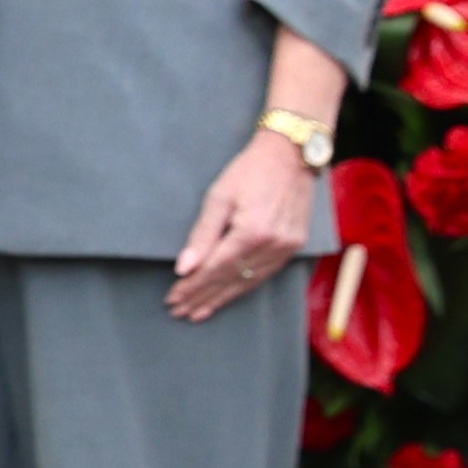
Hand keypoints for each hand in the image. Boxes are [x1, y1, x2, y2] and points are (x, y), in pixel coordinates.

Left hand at [170, 131, 316, 323]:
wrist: (291, 156)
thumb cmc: (249, 171)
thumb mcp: (219, 197)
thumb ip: (202, 235)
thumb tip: (184, 268)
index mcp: (251, 232)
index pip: (214, 269)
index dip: (192, 287)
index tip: (173, 299)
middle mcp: (272, 245)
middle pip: (231, 280)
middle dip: (203, 297)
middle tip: (180, 311)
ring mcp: (287, 248)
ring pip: (249, 282)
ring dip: (222, 298)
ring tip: (199, 311)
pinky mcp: (294, 246)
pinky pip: (265, 274)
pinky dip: (244, 287)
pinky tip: (228, 295)